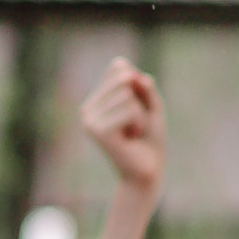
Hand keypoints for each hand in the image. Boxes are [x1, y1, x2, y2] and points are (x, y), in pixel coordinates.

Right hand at [81, 59, 164, 198]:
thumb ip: (143, 85)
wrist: (147, 171)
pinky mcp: (97, 131)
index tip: (137, 109)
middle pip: (123, 78)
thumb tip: (129, 73)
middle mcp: (87, 108)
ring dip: (141, 115)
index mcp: (95, 99)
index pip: (118, 67)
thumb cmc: (149, 138)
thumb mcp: (151, 104)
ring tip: (134, 132)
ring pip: (128, 96)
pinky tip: (131, 138)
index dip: (138, 85)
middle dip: (140, 100)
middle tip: (136, 123)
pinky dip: (140, 123)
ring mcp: (89, 120)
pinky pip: (131, 110)